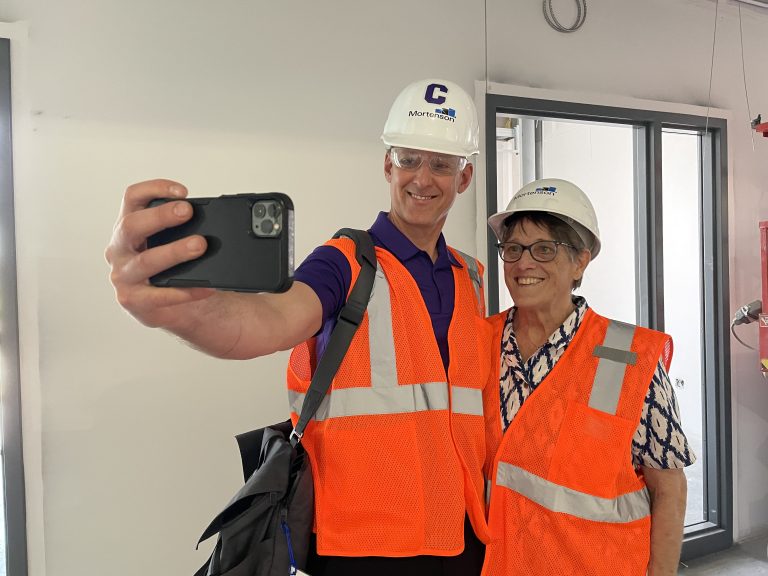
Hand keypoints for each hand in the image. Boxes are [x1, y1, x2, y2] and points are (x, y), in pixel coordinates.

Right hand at [105, 179, 214, 329]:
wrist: (175, 308)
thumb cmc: (173, 268)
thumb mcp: (173, 242)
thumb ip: (183, 228)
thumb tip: (215, 218)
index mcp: (128, 226)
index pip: (132, 197)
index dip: (154, 189)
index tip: (183, 192)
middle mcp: (119, 248)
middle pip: (132, 225)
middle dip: (161, 216)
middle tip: (187, 211)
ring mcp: (123, 275)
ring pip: (146, 261)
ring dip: (174, 251)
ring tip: (199, 245)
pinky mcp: (133, 300)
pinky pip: (158, 295)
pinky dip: (184, 291)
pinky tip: (205, 287)